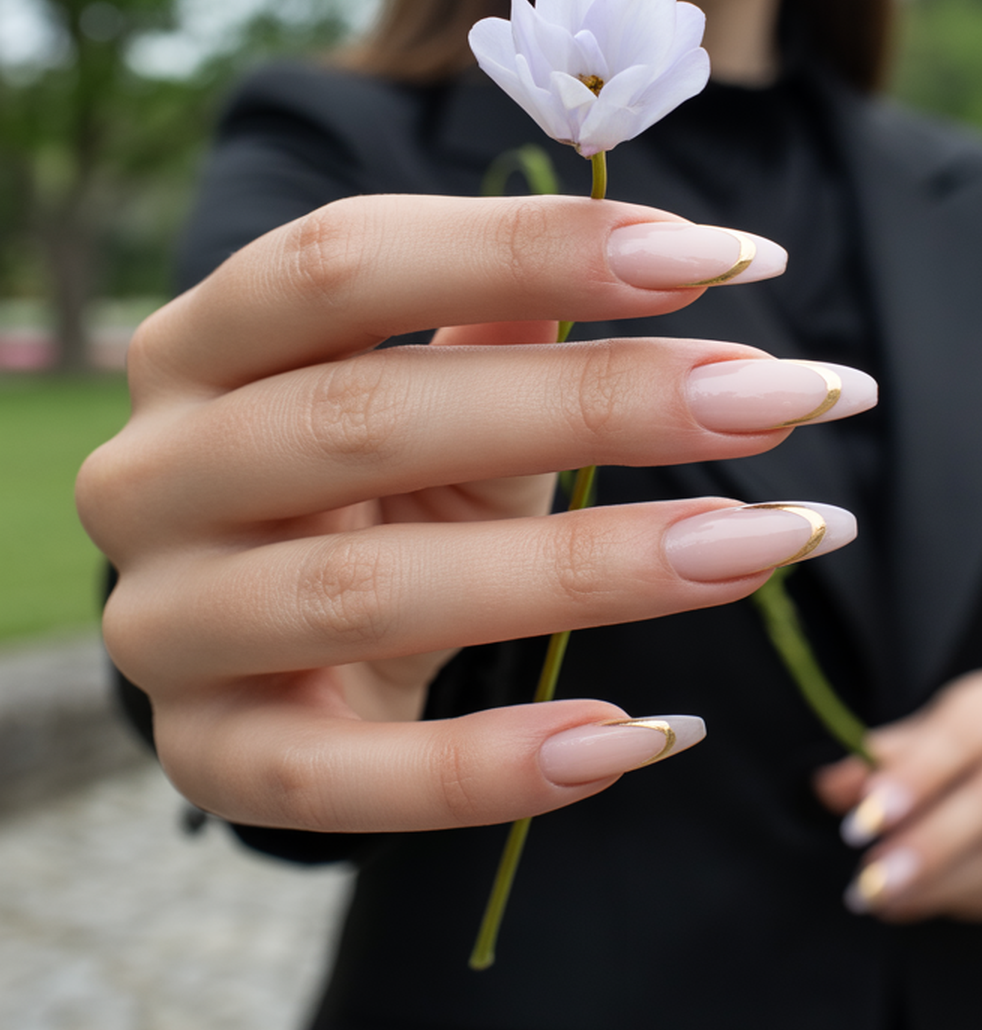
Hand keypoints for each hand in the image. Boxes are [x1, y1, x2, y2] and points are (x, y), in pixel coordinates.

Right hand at [79, 192, 869, 834]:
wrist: (256, 642)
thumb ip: (509, 323)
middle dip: (595, 402)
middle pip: (365, 418)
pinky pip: (339, 783)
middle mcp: (152, 473)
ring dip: (588, 570)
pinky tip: (637, 737)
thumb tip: (663, 248)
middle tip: (781, 395)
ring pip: (367, 597)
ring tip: (767, 541)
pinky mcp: (209, 759)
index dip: (530, 246)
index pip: (342, 262)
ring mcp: (164, 624)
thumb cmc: (369, 484)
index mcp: (200, 342)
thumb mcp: (433, 387)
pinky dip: (493, 767)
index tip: (725, 258)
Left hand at [813, 669, 981, 919]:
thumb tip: (830, 788)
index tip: (863, 823)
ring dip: (942, 887)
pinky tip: (930, 903)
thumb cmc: (961, 743)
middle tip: (870, 883)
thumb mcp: (920, 733)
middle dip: (926, 849)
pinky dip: (974, 902)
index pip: (962, 735)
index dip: (914, 779)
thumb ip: (878, 759)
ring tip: (885, 902)